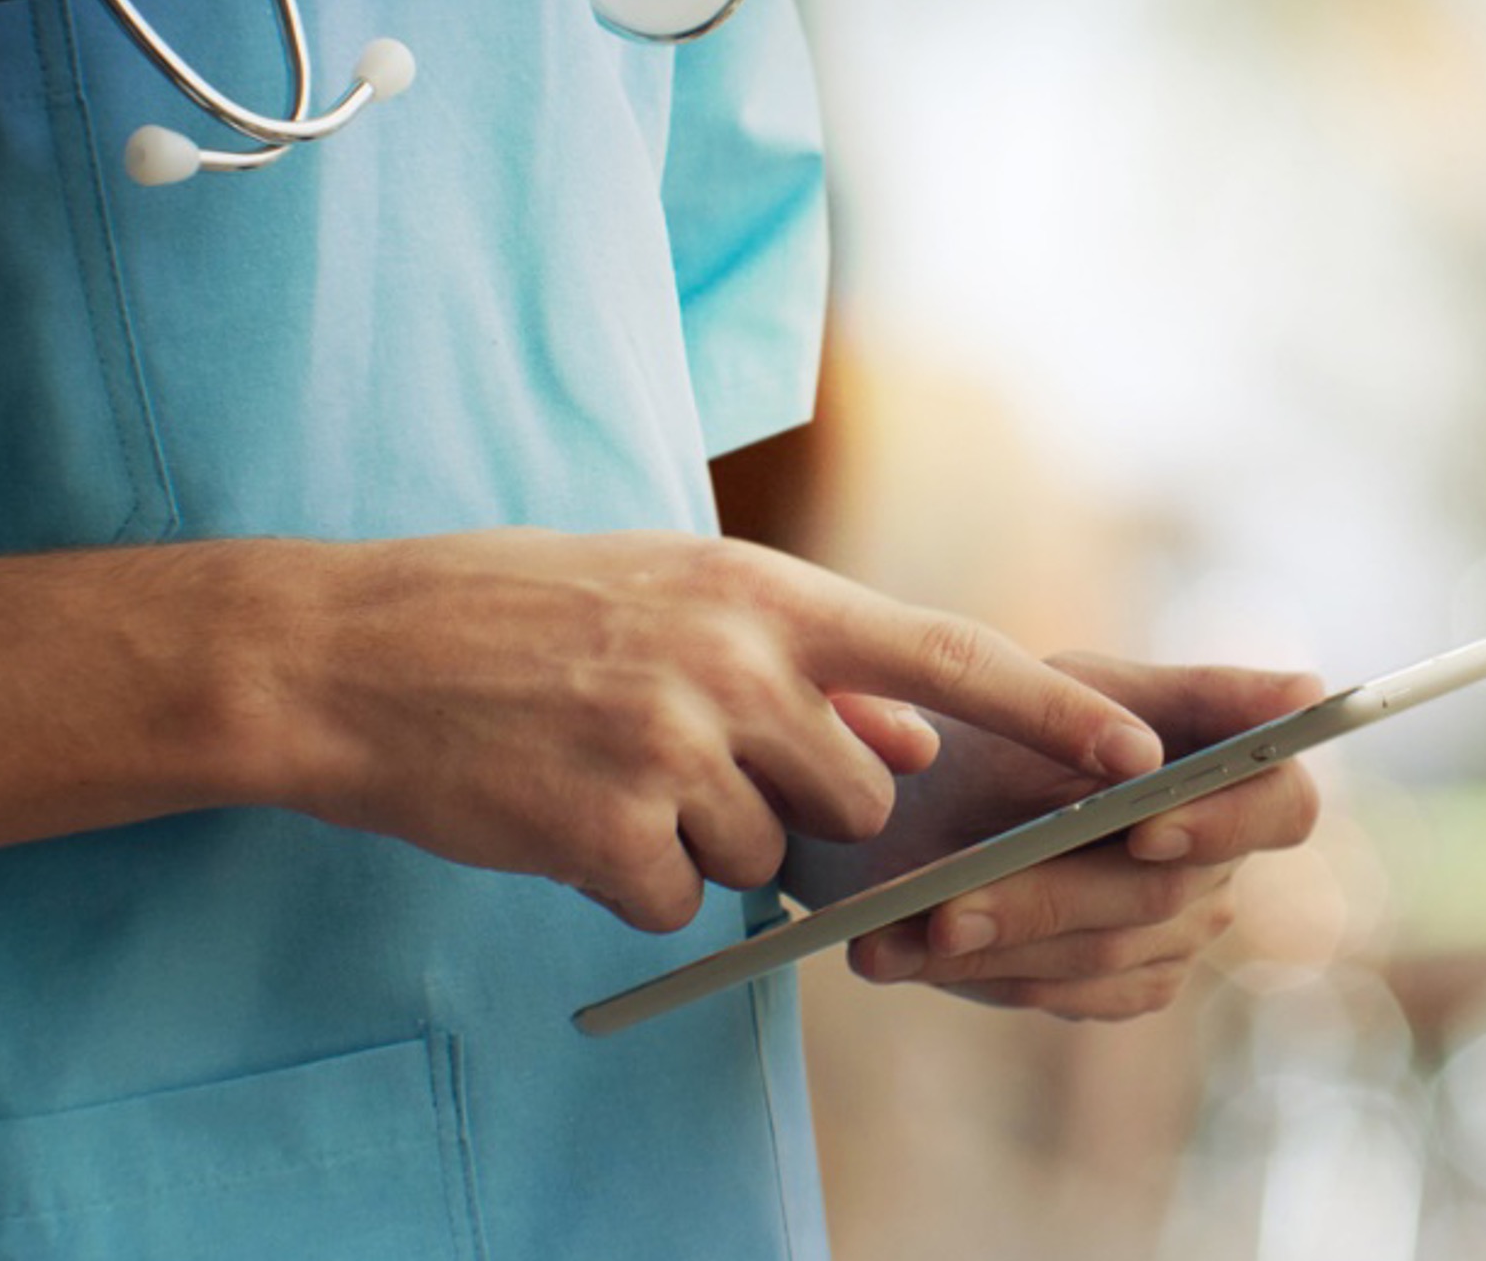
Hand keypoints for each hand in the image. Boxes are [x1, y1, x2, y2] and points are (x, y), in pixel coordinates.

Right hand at [281, 530, 1166, 932]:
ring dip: (702, 840)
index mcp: (757, 588)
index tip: (1139, 752)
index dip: (1051, 712)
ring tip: (604, 770)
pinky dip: (629, 882)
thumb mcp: (666, 595)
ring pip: (764, 853)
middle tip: (701, 766)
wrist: (346, 653)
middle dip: (808, 807)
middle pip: (861, 791)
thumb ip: (793, 660)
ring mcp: (670, 745)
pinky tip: (562, 814)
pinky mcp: (607, 829)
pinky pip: (675, 898)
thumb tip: (905, 742)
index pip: (946, 653)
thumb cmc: (512, 614)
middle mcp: (732, 660)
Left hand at [790, 655, 1322, 1019]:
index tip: (1145, 828)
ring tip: (903, 931)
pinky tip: (899, 955)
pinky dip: (982, 973)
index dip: (1222, 822)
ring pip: (1101, 953)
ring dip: (997, 942)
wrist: (914, 798)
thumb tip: (1307, 692)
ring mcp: (1175, 929)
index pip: (1283, 804)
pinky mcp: (1123, 982)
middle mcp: (1217, 859)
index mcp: (1232, 771)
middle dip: (1049, 896)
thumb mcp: (1078, 685)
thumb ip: (1190, 693)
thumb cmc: (1010, 717)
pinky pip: (1067, 993)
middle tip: (951, 909)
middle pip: (1160, 894)